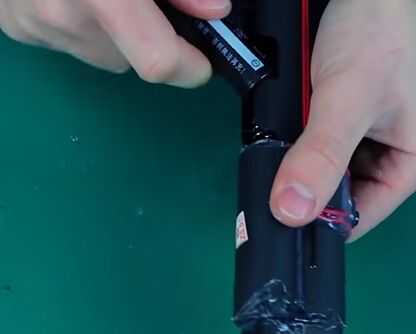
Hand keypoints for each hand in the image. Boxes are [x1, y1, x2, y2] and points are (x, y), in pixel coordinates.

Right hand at [0, 0, 230, 86]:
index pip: (158, 61)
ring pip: (102, 54)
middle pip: (132, 60)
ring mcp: (34, 24)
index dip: (189, 67)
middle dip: (149, 40)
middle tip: (140, 3)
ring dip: (114, 33)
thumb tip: (216, 11)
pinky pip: (71, 42)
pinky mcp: (17, 26)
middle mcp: (63, 13)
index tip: (201, 62)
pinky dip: (82, 26)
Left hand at [269, 0, 415, 240]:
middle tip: (267, 190)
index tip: (279, 223)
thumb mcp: (347, 99)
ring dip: (298, 171)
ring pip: (323, 177)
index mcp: (409, 168)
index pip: (358, 218)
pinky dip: (297, 150)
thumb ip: (321, 154)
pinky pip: (315, 153)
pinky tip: (279, 144)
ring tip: (270, 163)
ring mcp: (364, 144)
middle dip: (305, 195)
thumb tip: (291, 214)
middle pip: (338, 200)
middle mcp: (389, 163)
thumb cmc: (375, 39)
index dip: (319, 224)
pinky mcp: (343, 128)